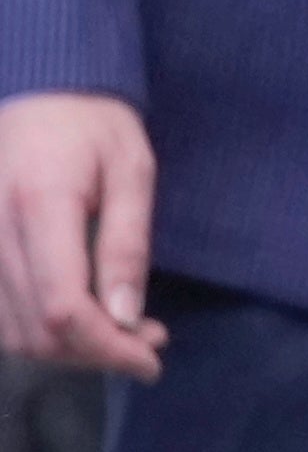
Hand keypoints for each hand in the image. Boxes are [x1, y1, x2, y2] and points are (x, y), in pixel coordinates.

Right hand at [0, 92, 163, 378]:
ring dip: (66, 348)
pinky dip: (34, 330)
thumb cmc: (96, 127)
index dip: (106, 347)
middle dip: (95, 352)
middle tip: (146, 343)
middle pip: (34, 327)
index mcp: (39, 203)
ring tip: (120, 333)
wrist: (40, 93)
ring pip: (9, 329)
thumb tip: (126, 317)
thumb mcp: (132, 173)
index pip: (61, 305)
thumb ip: (127, 245)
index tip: (151, 358)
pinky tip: (77, 321)